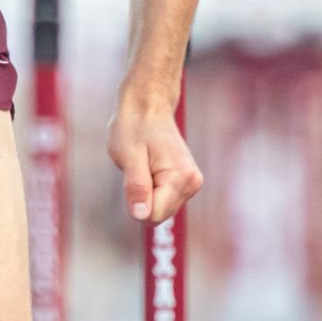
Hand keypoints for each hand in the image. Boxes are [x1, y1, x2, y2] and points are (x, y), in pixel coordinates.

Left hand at [107, 88, 201, 223]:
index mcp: (181, 178)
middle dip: (142, 197)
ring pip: (161, 209)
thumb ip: (137, 187)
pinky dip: (152, 189)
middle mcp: (192, 183)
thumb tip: (141, 215)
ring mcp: (191, 183)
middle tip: (137, 169)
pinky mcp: (186, 182)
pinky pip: (163, 200)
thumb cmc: (135, 126)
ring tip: (144, 165)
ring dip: (146, 193)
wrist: (148, 105)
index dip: (135, 201)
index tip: (133, 176)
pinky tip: (150, 167)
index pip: (153, 215)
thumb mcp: (129, 156)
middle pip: (158, 215)